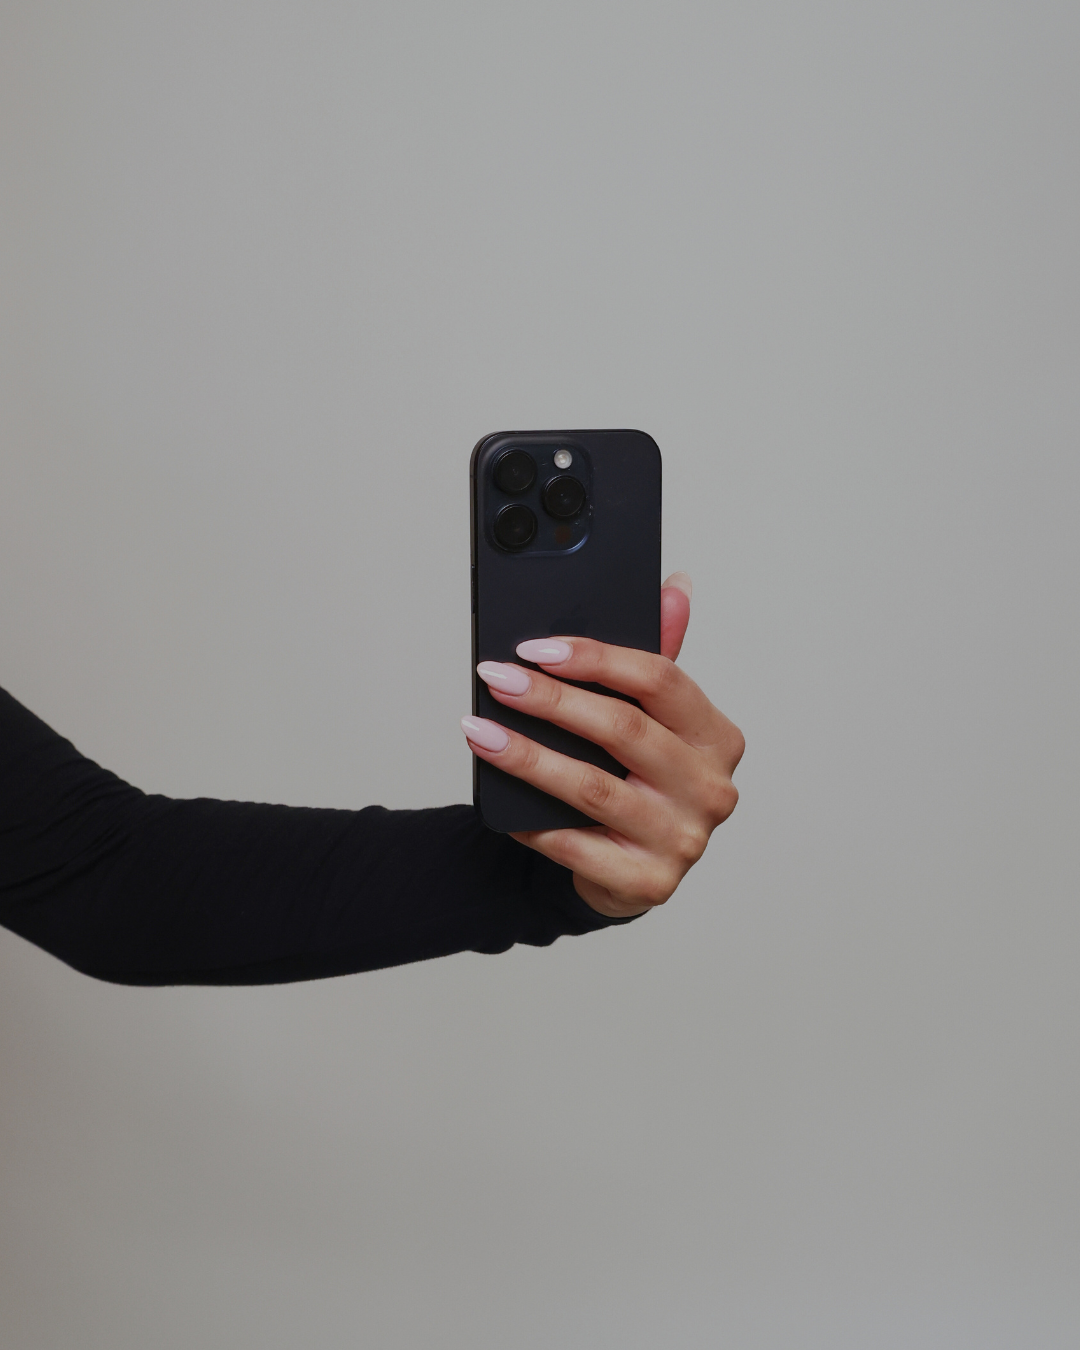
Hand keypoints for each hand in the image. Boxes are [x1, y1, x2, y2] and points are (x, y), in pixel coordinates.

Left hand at [460, 573, 743, 917]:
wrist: (632, 870)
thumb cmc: (640, 782)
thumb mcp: (653, 719)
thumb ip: (657, 658)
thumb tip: (674, 587)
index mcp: (716, 737)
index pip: (660, 681)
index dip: (596, 658)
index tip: (536, 648)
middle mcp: (710, 789)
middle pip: (623, 730)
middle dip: (551, 700)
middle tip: (498, 679)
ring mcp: (682, 839)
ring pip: (593, 788)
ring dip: (528, 756)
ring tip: (480, 732)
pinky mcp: (648, 883)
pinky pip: (576, 845)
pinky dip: (531, 818)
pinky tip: (498, 795)